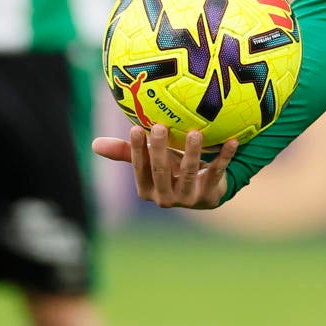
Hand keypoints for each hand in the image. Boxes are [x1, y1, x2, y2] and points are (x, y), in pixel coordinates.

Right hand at [91, 125, 236, 209]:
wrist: (204, 192)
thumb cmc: (172, 171)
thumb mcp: (150, 162)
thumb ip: (126, 153)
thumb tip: (94, 144)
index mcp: (147, 189)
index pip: (139, 168)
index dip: (137, 150)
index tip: (136, 128)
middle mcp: (165, 197)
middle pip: (161, 172)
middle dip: (159, 150)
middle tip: (159, 126)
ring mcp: (188, 198)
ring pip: (189, 174)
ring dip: (192, 154)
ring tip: (195, 133)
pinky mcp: (210, 195)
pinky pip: (217, 173)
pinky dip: (225, 157)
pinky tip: (231, 142)